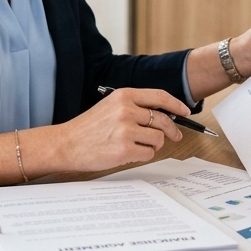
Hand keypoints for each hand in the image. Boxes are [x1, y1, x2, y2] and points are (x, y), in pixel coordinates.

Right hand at [52, 88, 187, 171]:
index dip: (176, 105)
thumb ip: (134, 106)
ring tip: (135, 145)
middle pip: (164, 120)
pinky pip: (148, 153)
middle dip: (172, 130)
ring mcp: (125, 130)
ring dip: (152, 145)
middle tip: (174, 136)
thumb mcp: (110, 106)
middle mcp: (126, 110)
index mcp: (124, 96)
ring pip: (158, 139)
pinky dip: (143, 155)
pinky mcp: (124, 150)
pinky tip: (128, 153)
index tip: (185, 112)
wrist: (66, 143)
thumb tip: (163, 114)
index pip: (160, 97)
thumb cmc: (88, 127)